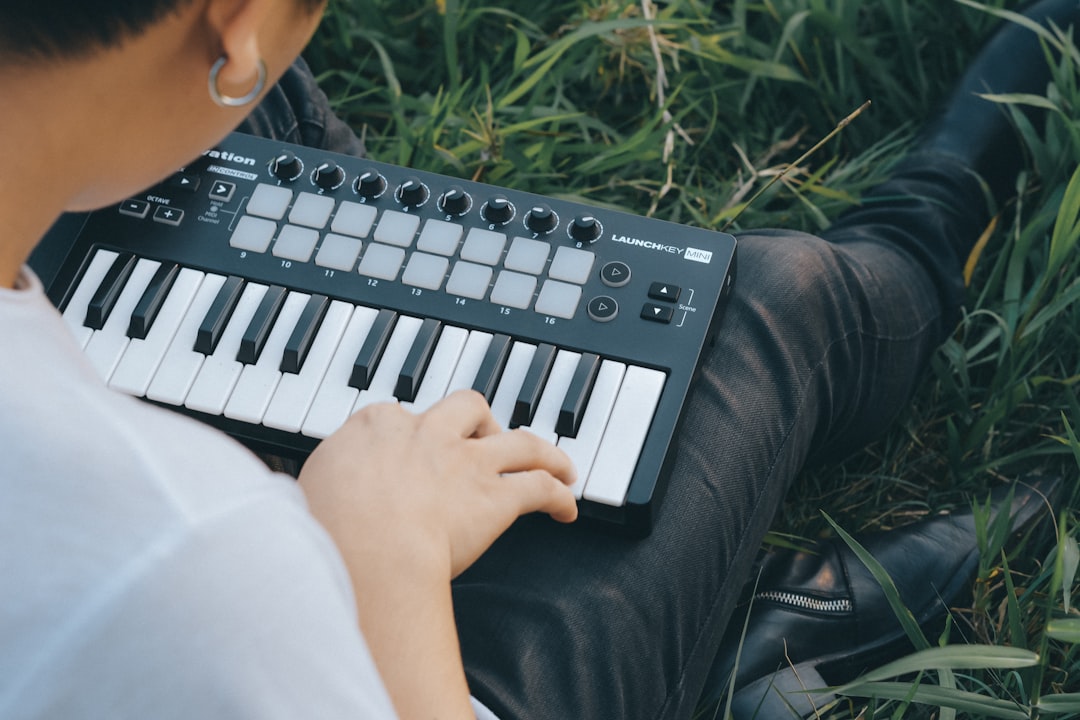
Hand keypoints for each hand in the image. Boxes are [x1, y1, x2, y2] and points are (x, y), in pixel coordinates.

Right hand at [298, 389, 577, 579]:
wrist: (364, 550)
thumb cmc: (326, 530)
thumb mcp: (305, 493)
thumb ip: (316, 488)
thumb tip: (302, 499)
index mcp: (377, 425)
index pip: (403, 415)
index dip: (415, 432)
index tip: (416, 446)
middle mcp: (427, 434)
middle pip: (468, 407)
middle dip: (482, 421)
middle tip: (489, 438)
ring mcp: (466, 462)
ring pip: (520, 440)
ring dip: (544, 451)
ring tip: (560, 463)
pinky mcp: (496, 496)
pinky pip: (540, 487)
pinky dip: (560, 494)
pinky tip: (568, 507)